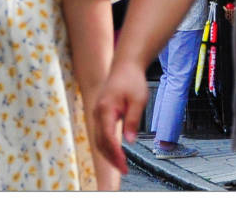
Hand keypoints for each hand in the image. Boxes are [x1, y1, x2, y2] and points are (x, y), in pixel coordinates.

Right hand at [90, 58, 151, 173]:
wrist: (124, 66)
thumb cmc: (132, 81)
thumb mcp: (138, 100)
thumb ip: (132, 121)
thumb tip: (129, 141)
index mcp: (106, 109)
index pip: (107, 137)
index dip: (115, 153)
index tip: (124, 164)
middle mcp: (97, 112)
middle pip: (100, 141)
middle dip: (111, 158)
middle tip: (125, 169)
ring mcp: (97, 113)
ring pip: (98, 139)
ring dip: (108, 154)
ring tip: (121, 165)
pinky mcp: (99, 114)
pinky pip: (100, 134)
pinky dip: (107, 146)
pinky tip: (116, 153)